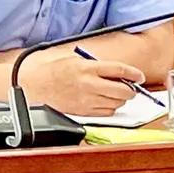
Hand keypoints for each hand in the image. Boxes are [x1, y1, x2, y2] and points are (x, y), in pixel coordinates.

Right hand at [21, 48, 145, 117]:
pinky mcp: (85, 111)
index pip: (119, 70)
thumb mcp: (74, 59)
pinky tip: (104, 101)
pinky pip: (108, 113)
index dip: (134, 73)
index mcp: (87, 68)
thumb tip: (115, 71)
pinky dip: (110, 108)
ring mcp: (88, 100)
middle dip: (130, 89)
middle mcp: (90, 84)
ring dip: (120, 99)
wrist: (35, 85)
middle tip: (129, 87)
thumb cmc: (53, 70)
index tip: (138, 76)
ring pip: (118, 103)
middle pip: (124, 90)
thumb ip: (95, 65)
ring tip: (114, 93)